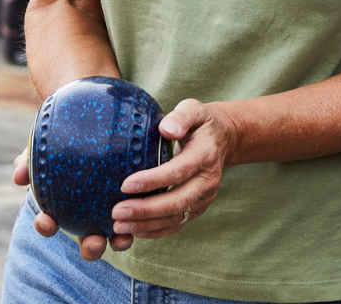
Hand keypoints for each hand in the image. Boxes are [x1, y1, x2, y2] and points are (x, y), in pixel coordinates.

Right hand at [12, 148, 133, 259]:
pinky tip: (144, 207)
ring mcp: (113, 212)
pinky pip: (140, 214)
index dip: (46, 225)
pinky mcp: (136, 201)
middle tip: (95, 241)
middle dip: (91, 248)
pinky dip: (140, 218)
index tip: (47, 220)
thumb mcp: (48, 146)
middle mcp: (90, 216)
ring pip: (116, 236)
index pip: (50, 221)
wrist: (101, 124)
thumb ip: (31, 158)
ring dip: (119, 241)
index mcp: (65, 205)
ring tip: (122, 237)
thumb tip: (18, 174)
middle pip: (89, 242)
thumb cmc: (69, 141)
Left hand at [109, 99, 238, 239]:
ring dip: (147, 224)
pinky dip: (157, 230)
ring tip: (119, 225)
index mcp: (205, 155)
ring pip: (176, 217)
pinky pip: (178, 223)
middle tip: (117, 212)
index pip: (178, 172)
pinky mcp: (199, 207)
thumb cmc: (201, 123)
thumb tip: (166, 129)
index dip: (152, 181)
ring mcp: (205, 197)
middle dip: (145, 210)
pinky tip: (136, 230)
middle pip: (176, 201)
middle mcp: (208, 180)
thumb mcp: (193, 109)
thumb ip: (181, 116)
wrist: (224, 139)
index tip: (125, 185)